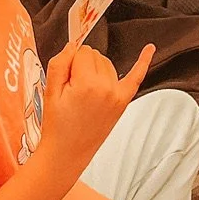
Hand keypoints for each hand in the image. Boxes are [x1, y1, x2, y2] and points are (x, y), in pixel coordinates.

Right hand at [41, 41, 153, 177]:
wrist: (66, 154)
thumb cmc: (56, 126)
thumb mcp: (49, 92)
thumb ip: (59, 63)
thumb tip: (72, 45)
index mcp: (87, 84)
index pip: (81, 51)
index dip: (70, 63)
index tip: (65, 79)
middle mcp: (106, 88)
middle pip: (95, 56)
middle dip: (82, 66)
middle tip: (71, 90)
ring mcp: (117, 95)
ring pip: (107, 64)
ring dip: (96, 71)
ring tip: (83, 94)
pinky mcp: (123, 102)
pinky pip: (136, 77)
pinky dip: (143, 62)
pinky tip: (149, 49)